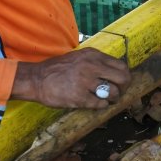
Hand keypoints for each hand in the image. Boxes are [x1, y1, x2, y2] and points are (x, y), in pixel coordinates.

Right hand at [11, 50, 130, 108]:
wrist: (36, 79)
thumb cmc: (58, 69)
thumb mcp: (79, 57)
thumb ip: (96, 61)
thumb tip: (115, 71)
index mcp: (93, 55)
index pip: (121, 66)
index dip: (124, 76)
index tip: (122, 83)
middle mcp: (92, 66)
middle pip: (122, 78)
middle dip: (123, 88)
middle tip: (117, 93)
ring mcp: (86, 82)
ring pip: (113, 93)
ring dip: (112, 99)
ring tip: (105, 99)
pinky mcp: (80, 97)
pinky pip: (100, 104)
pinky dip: (100, 106)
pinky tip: (94, 103)